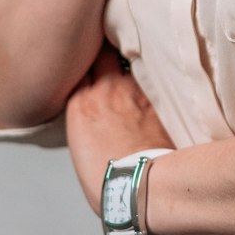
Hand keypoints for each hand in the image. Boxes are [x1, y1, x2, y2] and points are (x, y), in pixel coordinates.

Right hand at [65, 43, 173, 214]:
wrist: (139, 186)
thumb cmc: (107, 177)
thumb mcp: (81, 143)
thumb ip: (87, 114)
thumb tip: (97, 105)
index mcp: (81, 104)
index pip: (78, 64)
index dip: (84, 56)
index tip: (86, 54)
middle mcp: (105, 89)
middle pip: (103, 51)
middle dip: (104, 48)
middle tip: (108, 49)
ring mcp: (133, 91)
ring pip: (130, 62)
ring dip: (130, 64)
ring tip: (133, 67)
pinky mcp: (155, 99)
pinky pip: (150, 78)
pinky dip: (148, 80)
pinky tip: (151, 87)